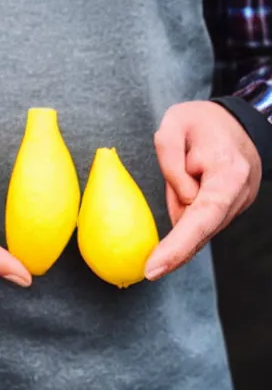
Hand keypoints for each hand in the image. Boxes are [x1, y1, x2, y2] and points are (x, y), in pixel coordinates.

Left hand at [145, 101, 261, 280]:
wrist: (234, 120)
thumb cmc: (201, 121)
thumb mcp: (173, 125)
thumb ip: (170, 163)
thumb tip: (181, 204)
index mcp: (228, 173)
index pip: (202, 217)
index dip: (179, 246)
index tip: (154, 267)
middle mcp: (238, 194)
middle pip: (204, 230)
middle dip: (177, 250)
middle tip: (150, 269)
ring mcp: (238, 203)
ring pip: (202, 228)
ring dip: (181, 229)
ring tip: (172, 206)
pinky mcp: (229, 207)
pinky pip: (202, 222)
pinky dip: (186, 226)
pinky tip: (174, 225)